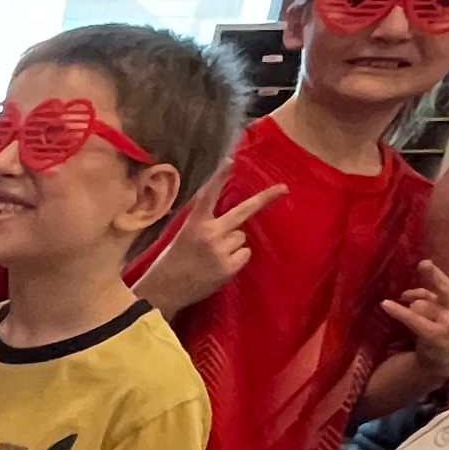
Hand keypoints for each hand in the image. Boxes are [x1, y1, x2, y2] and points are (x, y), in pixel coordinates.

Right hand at [137, 184, 279, 313]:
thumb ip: (205, 224)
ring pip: (241, 237)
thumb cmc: (173, 261)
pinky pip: (245, 254)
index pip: (208, 195)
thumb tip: (235, 222)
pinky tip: (218, 266)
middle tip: (283, 189)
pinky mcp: (229, 267)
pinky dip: (236, 259)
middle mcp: (210, 234)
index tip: (230, 159)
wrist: (165, 290)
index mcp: (194, 224)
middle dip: (265, 199)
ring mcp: (221, 251)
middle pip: (243, 212)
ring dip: (233, 244)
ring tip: (213, 256)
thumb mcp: (184, 235)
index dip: (219, 177)